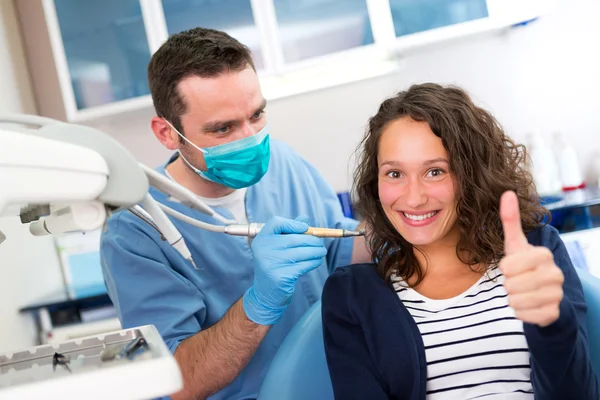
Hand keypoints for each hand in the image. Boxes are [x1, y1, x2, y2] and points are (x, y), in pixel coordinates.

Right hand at [243, 216, 327, 324]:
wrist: (265, 293)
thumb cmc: (274, 265)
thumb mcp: (276, 247)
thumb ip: (289, 231)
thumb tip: (305, 219)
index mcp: (260, 239)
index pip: (276, 222)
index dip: (293, 223)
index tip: (305, 229)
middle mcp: (264, 250)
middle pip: (294, 238)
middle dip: (312, 240)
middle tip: (320, 243)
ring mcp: (272, 263)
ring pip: (302, 252)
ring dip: (316, 251)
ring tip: (321, 251)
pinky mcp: (281, 276)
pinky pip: (304, 265)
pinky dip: (314, 262)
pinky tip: (316, 261)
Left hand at [499, 191, 563, 326]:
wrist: (544, 292)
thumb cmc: (524, 265)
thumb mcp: (515, 244)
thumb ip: (510, 220)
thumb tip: (507, 192)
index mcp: (544, 254)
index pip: (507, 266)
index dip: (505, 268)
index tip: (513, 267)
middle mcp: (555, 273)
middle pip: (510, 284)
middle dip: (508, 284)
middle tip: (518, 281)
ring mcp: (557, 294)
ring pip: (516, 301)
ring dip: (513, 299)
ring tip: (522, 292)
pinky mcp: (554, 313)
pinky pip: (524, 316)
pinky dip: (521, 312)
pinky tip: (529, 305)